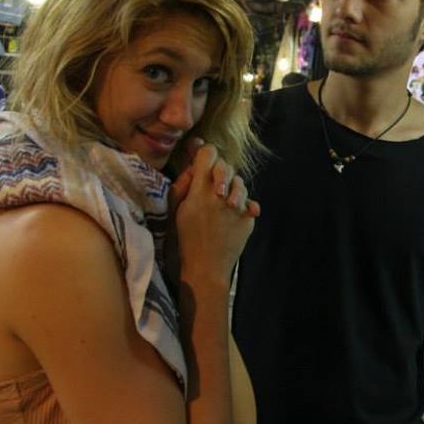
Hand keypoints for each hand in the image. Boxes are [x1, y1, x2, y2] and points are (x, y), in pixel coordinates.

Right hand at [174, 144, 258, 286]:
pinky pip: (250, 203)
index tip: (201, 157)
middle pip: (225, 166)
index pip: (207, 155)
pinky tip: (235, 212)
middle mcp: (219, 196)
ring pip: (240, 183)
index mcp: (198, 192)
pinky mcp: (248, 219)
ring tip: (225, 200)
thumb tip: (191, 168)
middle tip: (212, 184)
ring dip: (232, 187)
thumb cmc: (183, 243)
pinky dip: (243, 206)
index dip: (204, 152)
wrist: (205, 270)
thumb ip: (181, 187)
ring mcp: (236, 207)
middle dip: (219, 170)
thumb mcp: (174, 213)